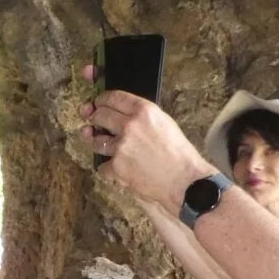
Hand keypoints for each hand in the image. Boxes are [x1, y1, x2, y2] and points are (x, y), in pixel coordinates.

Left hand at [79, 83, 212, 212]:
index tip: (97, 103)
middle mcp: (129, 125)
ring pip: (96, 141)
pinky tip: (119, 170)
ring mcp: (120, 147)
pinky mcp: (116, 167)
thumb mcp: (165, 123)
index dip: (102, 100)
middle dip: (95, 118)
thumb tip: (122, 115)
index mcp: (144, 111)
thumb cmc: (179, 154)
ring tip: (105, 146)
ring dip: (98, 143)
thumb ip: (142, 116)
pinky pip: (102, 166)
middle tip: (95, 122)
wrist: (184, 180)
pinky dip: (109, 170)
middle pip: (100, 115)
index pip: (114, 97)